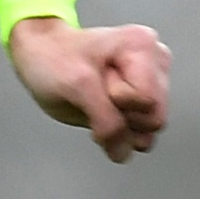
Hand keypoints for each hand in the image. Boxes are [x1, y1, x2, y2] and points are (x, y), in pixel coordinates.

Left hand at [8, 17, 170, 163]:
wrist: (43, 54)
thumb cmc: (54, 61)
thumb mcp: (75, 88)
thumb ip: (106, 121)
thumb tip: (124, 153)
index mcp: (142, 45)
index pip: (146, 102)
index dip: (116, 104)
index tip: (94, 87)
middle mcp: (156, 59)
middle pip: (154, 116)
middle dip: (122, 116)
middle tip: (94, 95)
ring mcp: (155, 77)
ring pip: (150, 126)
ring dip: (120, 122)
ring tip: (98, 98)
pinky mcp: (148, 96)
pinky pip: (143, 128)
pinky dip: (122, 125)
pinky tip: (104, 107)